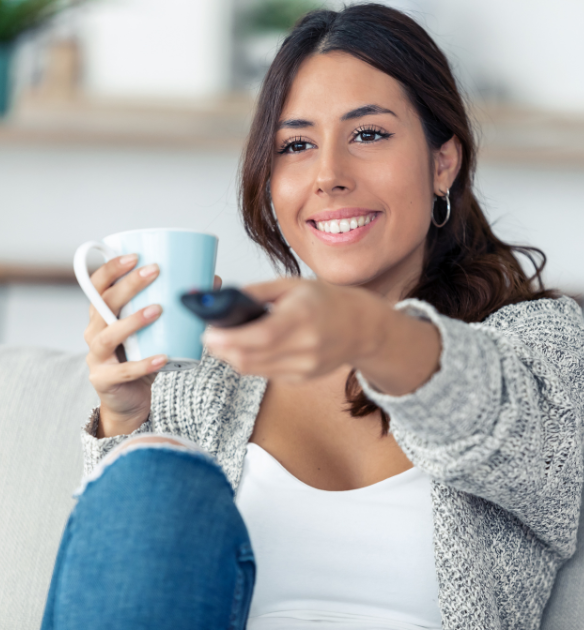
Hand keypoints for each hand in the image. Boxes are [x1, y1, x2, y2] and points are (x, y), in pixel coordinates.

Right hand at [85, 255, 222, 434]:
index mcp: (103, 315)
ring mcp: (96, 357)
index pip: (98, 285)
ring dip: (132, 321)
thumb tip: (211, 280)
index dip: (111, 268)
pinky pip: (124, 371)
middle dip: (128, 285)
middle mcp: (94, 332)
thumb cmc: (142, 357)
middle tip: (154, 272)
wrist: (128, 401)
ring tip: (157, 310)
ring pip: (108, 336)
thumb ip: (172, 306)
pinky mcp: (104, 380)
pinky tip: (163, 357)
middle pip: (103, 304)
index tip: (134, 255)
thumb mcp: (153, 329)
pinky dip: (144, 364)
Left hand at [201, 277, 378, 383]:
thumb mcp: (291, 285)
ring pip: (253, 370)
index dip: (229, 338)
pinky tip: (253, 348)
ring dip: (232, 357)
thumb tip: (222, 299)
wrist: (359, 327)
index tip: (208, 333)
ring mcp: (304, 367)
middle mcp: (305, 346)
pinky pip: (265, 374)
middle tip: (210, 337)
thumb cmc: (325, 302)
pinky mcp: (302, 379)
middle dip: (222, 349)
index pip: (260, 336)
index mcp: (302, 316)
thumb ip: (256, 292)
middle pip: (250, 359)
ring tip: (225, 341)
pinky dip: (252, 362)